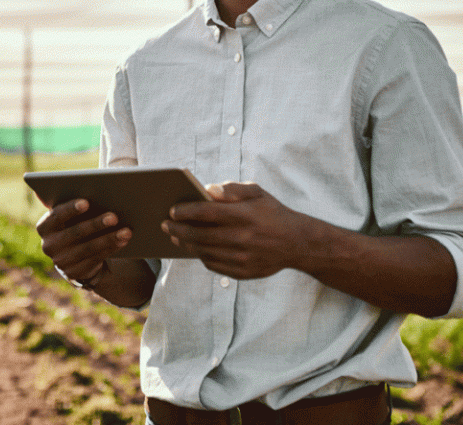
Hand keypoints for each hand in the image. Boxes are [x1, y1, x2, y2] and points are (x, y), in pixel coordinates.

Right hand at [36, 198, 131, 283]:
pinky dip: (111, 248)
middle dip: (96, 224)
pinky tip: (123, 240)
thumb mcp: (69, 216)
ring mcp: (61, 261)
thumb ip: (72, 205)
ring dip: (109, 238)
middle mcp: (48, 245)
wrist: (73, 256)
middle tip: (114, 216)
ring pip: (89, 248)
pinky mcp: (74, 272)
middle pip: (75, 233)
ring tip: (126, 230)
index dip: (70, 209)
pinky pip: (96, 259)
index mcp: (44, 226)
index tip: (87, 202)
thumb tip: (91, 187)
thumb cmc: (74, 224)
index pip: (56, 216)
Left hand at [161, 182, 307, 278]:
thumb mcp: (257, 193)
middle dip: (178, 230)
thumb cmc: (272, 213)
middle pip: (200, 235)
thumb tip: (207, 190)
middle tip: (165, 225)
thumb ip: (232, 189)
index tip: (172, 210)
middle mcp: (243, 238)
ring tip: (176, 237)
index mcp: (245, 215)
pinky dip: (201, 256)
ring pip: (204, 252)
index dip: (186, 211)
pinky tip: (195, 249)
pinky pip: (214, 266)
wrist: (297, 243)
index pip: (207, 212)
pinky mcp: (243, 273)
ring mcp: (242, 258)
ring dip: (186, 244)